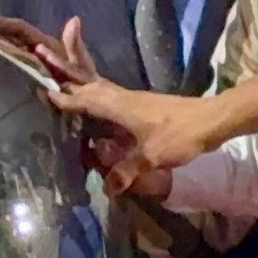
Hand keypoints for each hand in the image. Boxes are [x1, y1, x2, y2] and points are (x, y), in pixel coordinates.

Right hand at [0, 7, 97, 84]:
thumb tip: (73, 20)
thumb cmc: (85, 87)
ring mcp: (22, 65)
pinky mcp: (17, 80)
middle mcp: (28, 51)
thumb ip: (74, 47)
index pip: (19, 29)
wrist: (86, 109)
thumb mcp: (82, 67)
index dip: (2, 24)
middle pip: (2, 34)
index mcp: (42, 44)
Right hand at [47, 79, 219, 195]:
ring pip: (101, 86)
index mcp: (119, 106)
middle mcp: (122, 97)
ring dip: (83, 84)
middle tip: (48, 69)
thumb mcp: (152, 157)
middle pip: (89, 85)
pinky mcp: (143, 102)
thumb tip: (106, 188)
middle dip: (68, 77)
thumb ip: (127, 171)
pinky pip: (111, 93)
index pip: (85, 100)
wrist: (212, 119)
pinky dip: (98, 93)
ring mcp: (134, 97)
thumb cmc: (179, 134)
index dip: (65, 99)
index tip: (45, 93)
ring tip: (68, 85)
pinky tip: (101, 104)